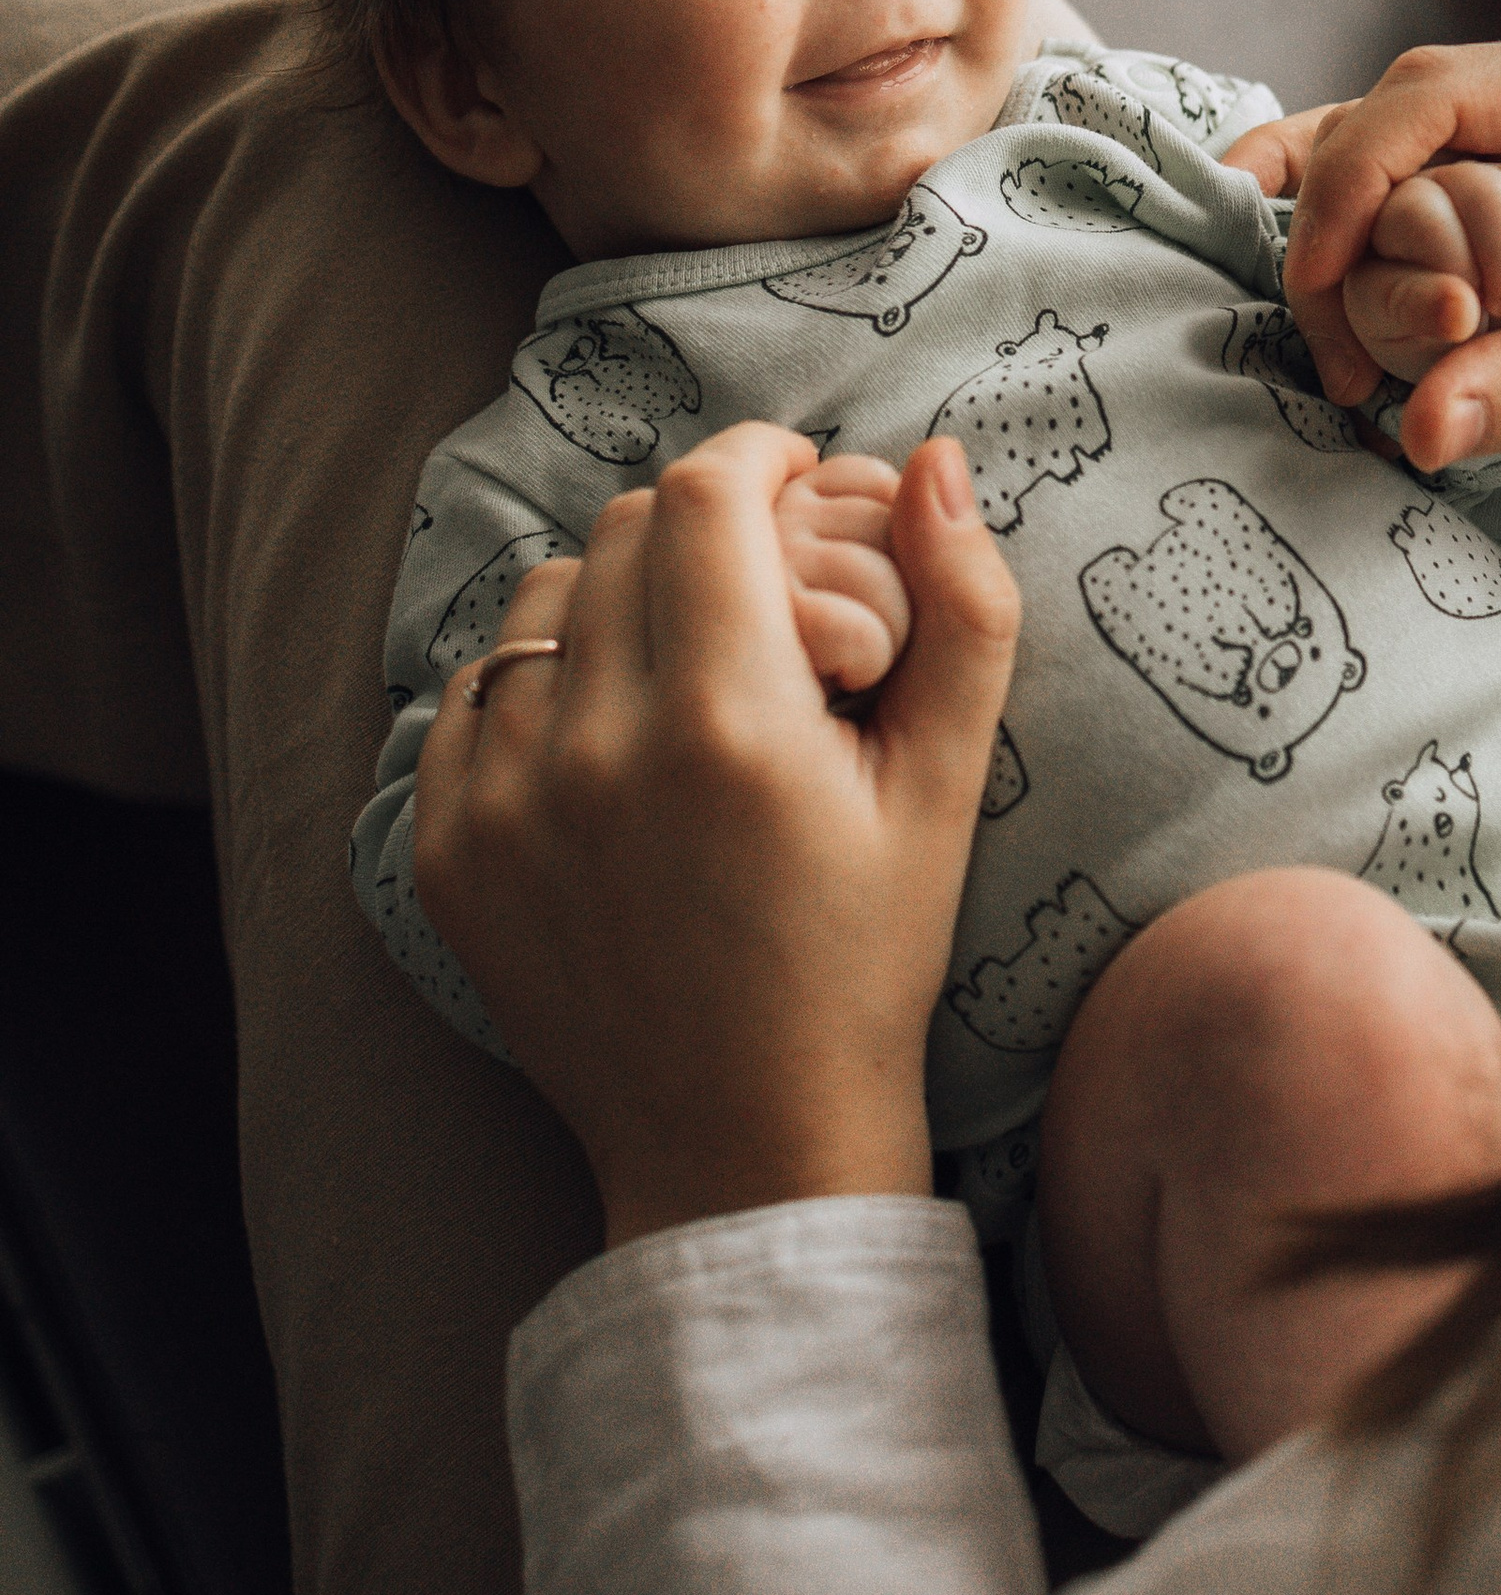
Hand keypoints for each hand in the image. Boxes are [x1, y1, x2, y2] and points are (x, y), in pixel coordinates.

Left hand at [412, 424, 1019, 1244]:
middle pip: (627, 529)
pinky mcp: (444, 849)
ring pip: (546, 599)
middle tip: (763, 575)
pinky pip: (477, 693)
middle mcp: (594, 750)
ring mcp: (501, 802)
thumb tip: (935, 457)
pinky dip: (547, 684)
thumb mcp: (947, 789)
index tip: (800, 475)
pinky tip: (616, 740)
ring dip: (620, 595)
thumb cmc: (866, 961)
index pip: (709, 494)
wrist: (744, 1139)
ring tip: (687, 659)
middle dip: (704, 523)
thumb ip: (962, 610)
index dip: (762, 455)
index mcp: (727, 724)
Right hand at [1227, 41, 1500, 477]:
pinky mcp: (1498, 205)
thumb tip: (1422, 425)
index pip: (1436, 94)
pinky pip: (1399, 213)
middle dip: (1349, 233)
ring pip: (1381, 172)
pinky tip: (1330, 317)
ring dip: (1357, 263)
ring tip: (1356, 367)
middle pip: (1390, 128)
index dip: (1355, 175)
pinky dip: (1360, 261)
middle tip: (1347, 358)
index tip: (1316, 275)